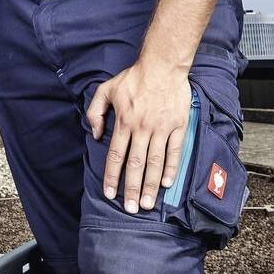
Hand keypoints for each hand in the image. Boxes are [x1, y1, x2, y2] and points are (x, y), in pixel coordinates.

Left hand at [85, 62, 190, 214]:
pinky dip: (171, 168)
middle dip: (132, 189)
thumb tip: (95, 133)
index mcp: (124, 121)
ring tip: (148, 203)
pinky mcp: (177, 126)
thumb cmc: (134, 77)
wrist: (163, 65)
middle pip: (136, 164)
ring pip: (155, 162)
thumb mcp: (107, 89)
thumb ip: (96, 111)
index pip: (116, 155)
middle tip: (131, 209)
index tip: (110, 194)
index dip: (112, 177)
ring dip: (151, 185)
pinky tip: (167, 183)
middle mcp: (142, 128)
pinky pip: (174, 152)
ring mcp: (161, 128)